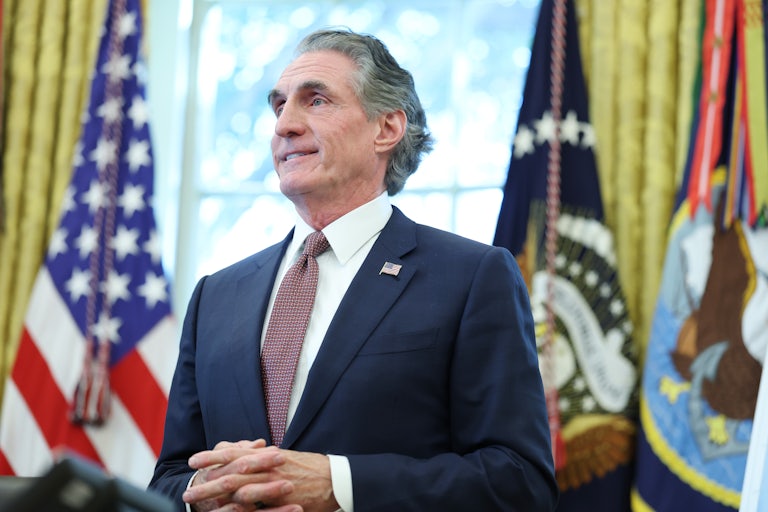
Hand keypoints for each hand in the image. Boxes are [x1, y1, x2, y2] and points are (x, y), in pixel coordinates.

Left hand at [182, 440, 338, 511]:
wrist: (335, 478)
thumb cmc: (308, 468)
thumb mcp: (281, 456)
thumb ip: (259, 454)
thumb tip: (237, 448)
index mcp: (267, 455)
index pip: (235, 453)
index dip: (212, 456)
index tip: (193, 460)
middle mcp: (269, 467)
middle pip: (231, 472)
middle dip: (207, 480)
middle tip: (187, 488)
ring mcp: (275, 484)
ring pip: (240, 489)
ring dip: (216, 495)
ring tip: (197, 502)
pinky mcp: (283, 501)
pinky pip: (259, 506)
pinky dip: (241, 509)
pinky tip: (227, 511)